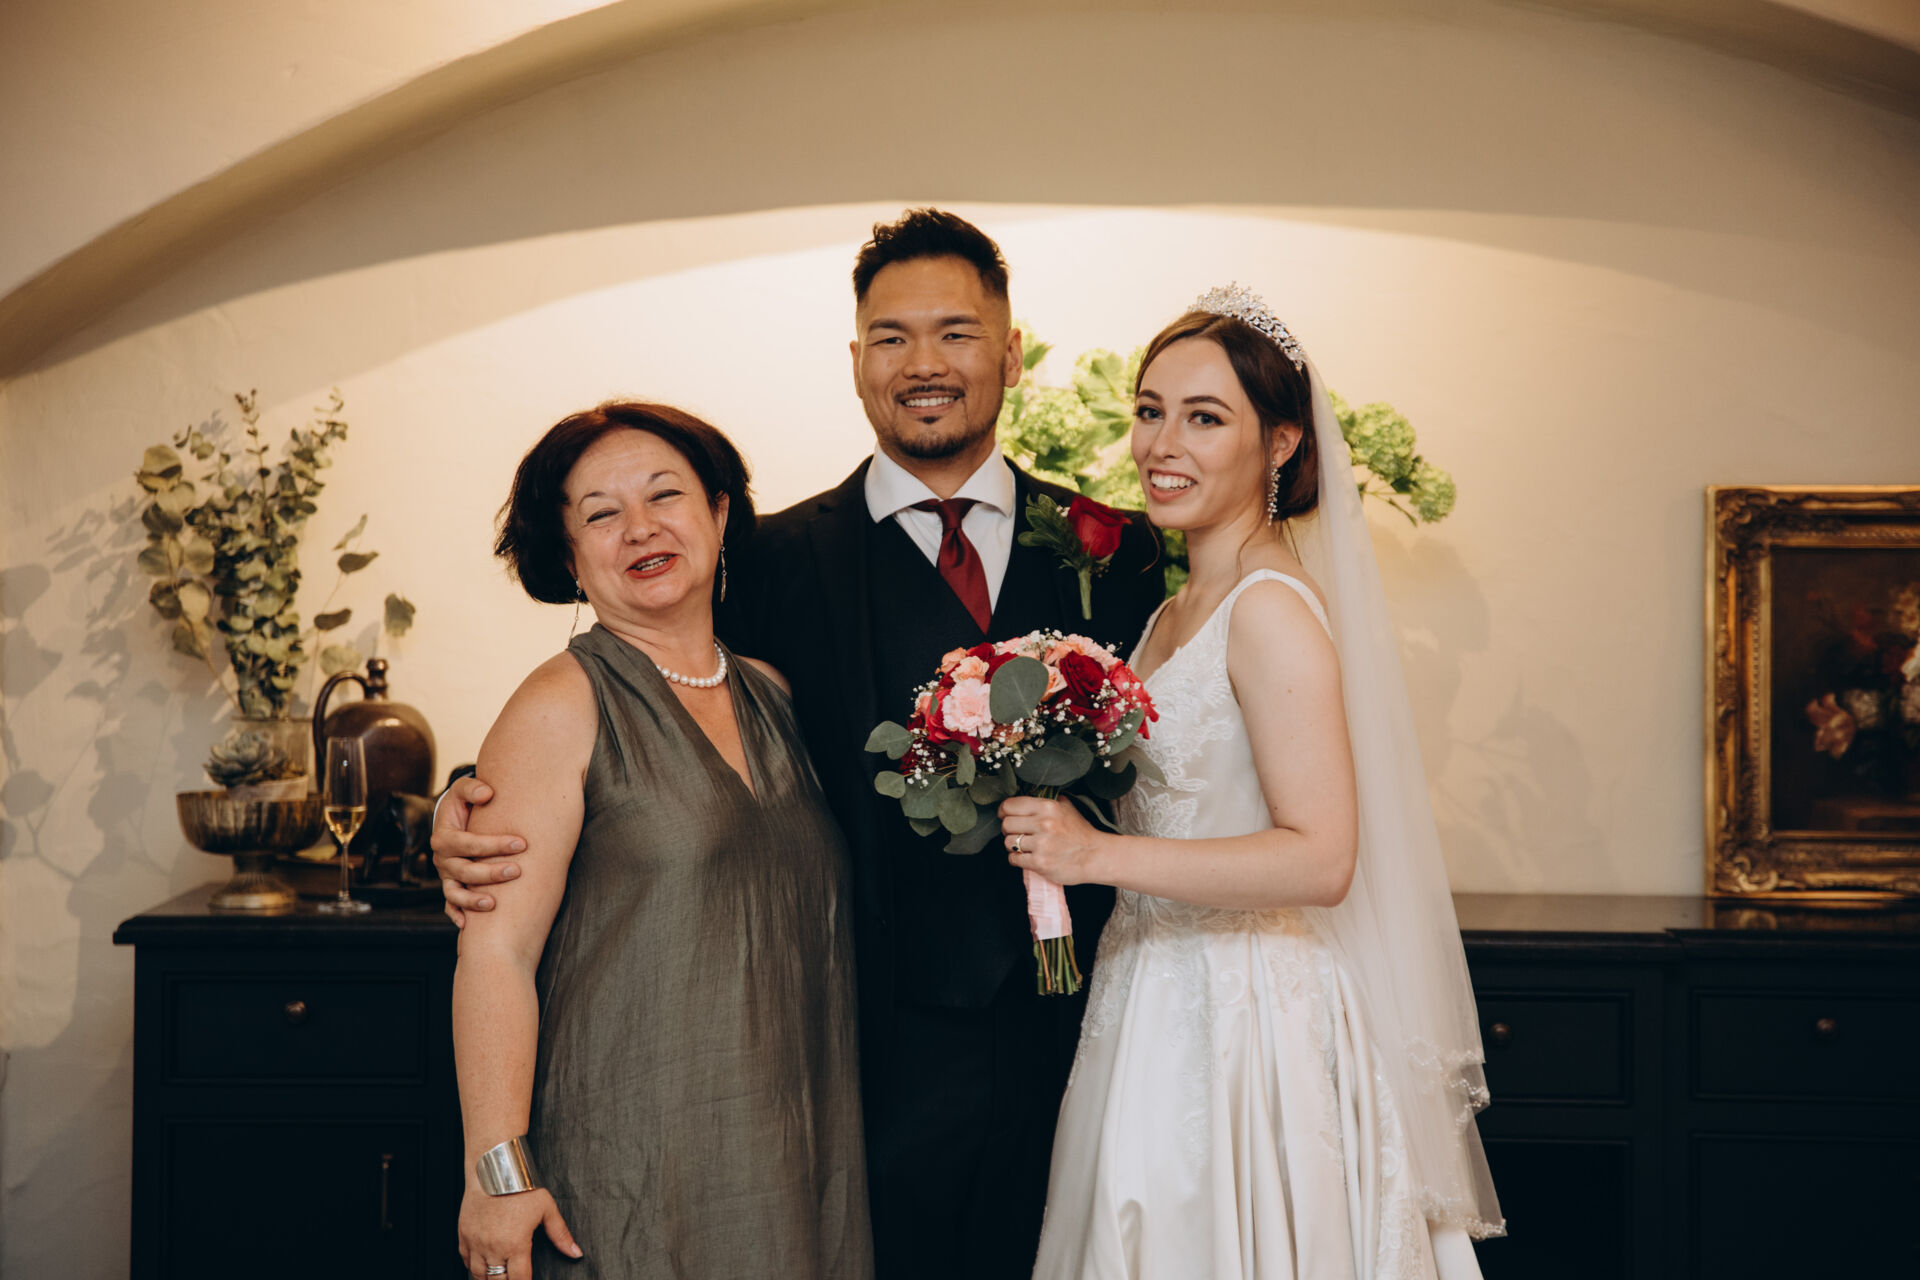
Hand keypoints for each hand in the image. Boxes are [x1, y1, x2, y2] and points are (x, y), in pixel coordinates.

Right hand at [433, 775, 524, 926]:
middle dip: (491, 873)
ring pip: (455, 893)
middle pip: (464, 871)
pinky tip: (467, 925)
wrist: (456, 817)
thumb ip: (473, 788)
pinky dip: (456, 915)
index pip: (468, 843)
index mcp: (444, 836)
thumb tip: (487, 793)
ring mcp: (446, 875)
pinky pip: (450, 905)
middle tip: (517, 871)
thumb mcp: (464, 789)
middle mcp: (442, 859)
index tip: (522, 844)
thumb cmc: (464, 803)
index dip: (494, 844)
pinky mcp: (452, 886)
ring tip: (493, 904)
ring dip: (472, 900)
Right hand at [458, 1186, 581, 1277]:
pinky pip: (465, 1261)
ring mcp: (476, 1243)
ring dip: (489, 1279)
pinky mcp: (463, 1236)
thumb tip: (575, 1252)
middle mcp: (493, 1248)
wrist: (493, 1170)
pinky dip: (473, 1267)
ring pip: (478, 1276)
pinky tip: (482, 1265)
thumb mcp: (546, 1208)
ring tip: (498, 1276)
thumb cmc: (520, 1187)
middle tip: (513, 1277)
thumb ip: (561, 1234)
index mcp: (515, 1244)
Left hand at [999, 795, 1105, 886]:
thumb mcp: (1067, 808)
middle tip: (1017, 832)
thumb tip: (1025, 794)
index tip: (1006, 815)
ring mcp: (1041, 845)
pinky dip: (1017, 859)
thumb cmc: (1080, 833)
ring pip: (1008, 842)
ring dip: (1013, 845)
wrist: (1096, 856)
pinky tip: (1027, 857)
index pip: (1010, 805)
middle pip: (1006, 824)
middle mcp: (1044, 824)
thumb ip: (1047, 800)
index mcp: (1048, 807)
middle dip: (1008, 829)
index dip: (1004, 811)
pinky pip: (1014, 859)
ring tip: (1025, 846)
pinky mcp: (1040, 863)